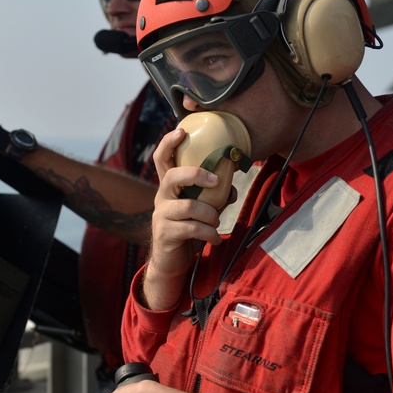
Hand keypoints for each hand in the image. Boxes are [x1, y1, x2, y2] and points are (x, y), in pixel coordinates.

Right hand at [141, 128, 222, 309]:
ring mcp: (161, 216)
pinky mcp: (165, 234)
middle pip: (172, 176)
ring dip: (210, 214)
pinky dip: (209, 233)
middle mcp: (162, 197)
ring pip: (188, 206)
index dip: (169, 143)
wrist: (172, 262)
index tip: (182, 130)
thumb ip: (213, 196)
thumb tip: (231, 186)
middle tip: (215, 180)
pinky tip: (215, 239)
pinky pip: (192, 228)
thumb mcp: (201, 210)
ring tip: (216, 223)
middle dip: (196, 174)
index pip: (162, 159)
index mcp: (169, 188)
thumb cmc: (188, 230)